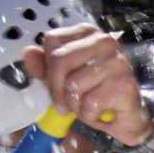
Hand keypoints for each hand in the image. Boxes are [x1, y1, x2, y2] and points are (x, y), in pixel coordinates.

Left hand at [21, 24, 148, 147]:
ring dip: (75, 105)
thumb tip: (28, 53)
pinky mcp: (124, 84)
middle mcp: (105, 42)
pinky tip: (100, 113)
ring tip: (87, 107)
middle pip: (60, 60)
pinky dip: (90, 115)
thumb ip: (43, 67)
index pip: (53, 41)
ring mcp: (118, 62)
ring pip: (73, 84)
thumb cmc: (95, 95)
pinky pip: (90, 102)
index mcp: (88, 34)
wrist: (126, 118)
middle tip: (65, 105)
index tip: (54, 85)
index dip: (47, 67)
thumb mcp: (63, 80)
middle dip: (57, 90)